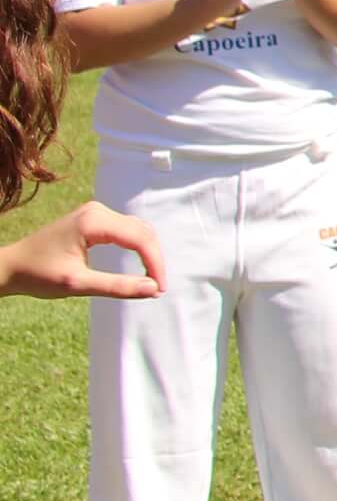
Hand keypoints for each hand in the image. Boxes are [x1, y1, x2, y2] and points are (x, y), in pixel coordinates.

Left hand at [1, 202, 165, 299]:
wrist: (10, 266)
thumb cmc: (38, 275)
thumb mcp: (78, 284)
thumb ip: (117, 286)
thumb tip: (152, 289)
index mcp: (93, 222)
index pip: (139, 239)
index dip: (155, 263)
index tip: (158, 289)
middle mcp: (97, 211)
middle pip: (142, 232)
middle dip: (154, 259)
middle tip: (157, 288)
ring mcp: (95, 213)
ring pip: (137, 230)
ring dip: (148, 253)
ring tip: (151, 279)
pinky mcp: (93, 219)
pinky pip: (126, 230)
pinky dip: (137, 247)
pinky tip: (139, 264)